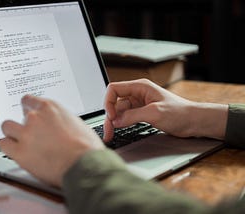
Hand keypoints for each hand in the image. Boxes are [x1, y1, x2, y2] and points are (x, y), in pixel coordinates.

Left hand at [0, 95, 103, 186]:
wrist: (84, 165)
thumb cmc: (86, 148)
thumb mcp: (77, 123)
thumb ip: (61, 120)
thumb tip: (58, 124)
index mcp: (50, 108)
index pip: (29, 101)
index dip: (29, 109)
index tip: (29, 113)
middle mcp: (36, 118)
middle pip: (19, 114)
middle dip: (24, 123)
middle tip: (30, 132)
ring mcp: (26, 134)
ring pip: (7, 127)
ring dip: (13, 133)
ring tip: (19, 141)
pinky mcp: (20, 152)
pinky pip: (4, 145)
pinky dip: (9, 148)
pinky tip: (15, 151)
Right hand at [103, 79, 227, 141]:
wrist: (194, 122)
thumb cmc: (180, 113)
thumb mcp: (154, 113)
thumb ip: (132, 116)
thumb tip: (115, 121)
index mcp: (140, 87)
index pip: (114, 89)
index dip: (109, 102)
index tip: (112, 116)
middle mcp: (137, 94)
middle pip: (115, 102)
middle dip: (110, 116)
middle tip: (108, 132)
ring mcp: (139, 104)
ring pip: (119, 112)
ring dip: (114, 122)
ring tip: (111, 135)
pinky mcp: (142, 113)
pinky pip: (126, 117)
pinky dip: (121, 124)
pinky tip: (119, 131)